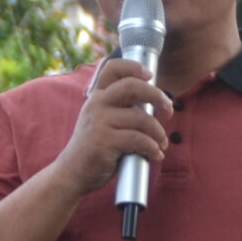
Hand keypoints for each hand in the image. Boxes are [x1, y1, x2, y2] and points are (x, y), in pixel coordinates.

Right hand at [51, 56, 170, 200]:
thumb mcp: (102, 121)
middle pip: (132, 86)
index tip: (149, 75)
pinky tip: (155, 155)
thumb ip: (122, 109)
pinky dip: (152, 148)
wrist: (73, 173)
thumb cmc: (95, 148)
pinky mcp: (105, 141)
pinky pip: (139, 139)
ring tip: (161, 143)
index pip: (112, 68)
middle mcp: (96, 104)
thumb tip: (156, 106)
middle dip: (157, 96)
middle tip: (168, 109)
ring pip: (141, 118)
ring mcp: (99, 121)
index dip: (133, 67)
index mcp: (97, 96)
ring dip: (158, 132)